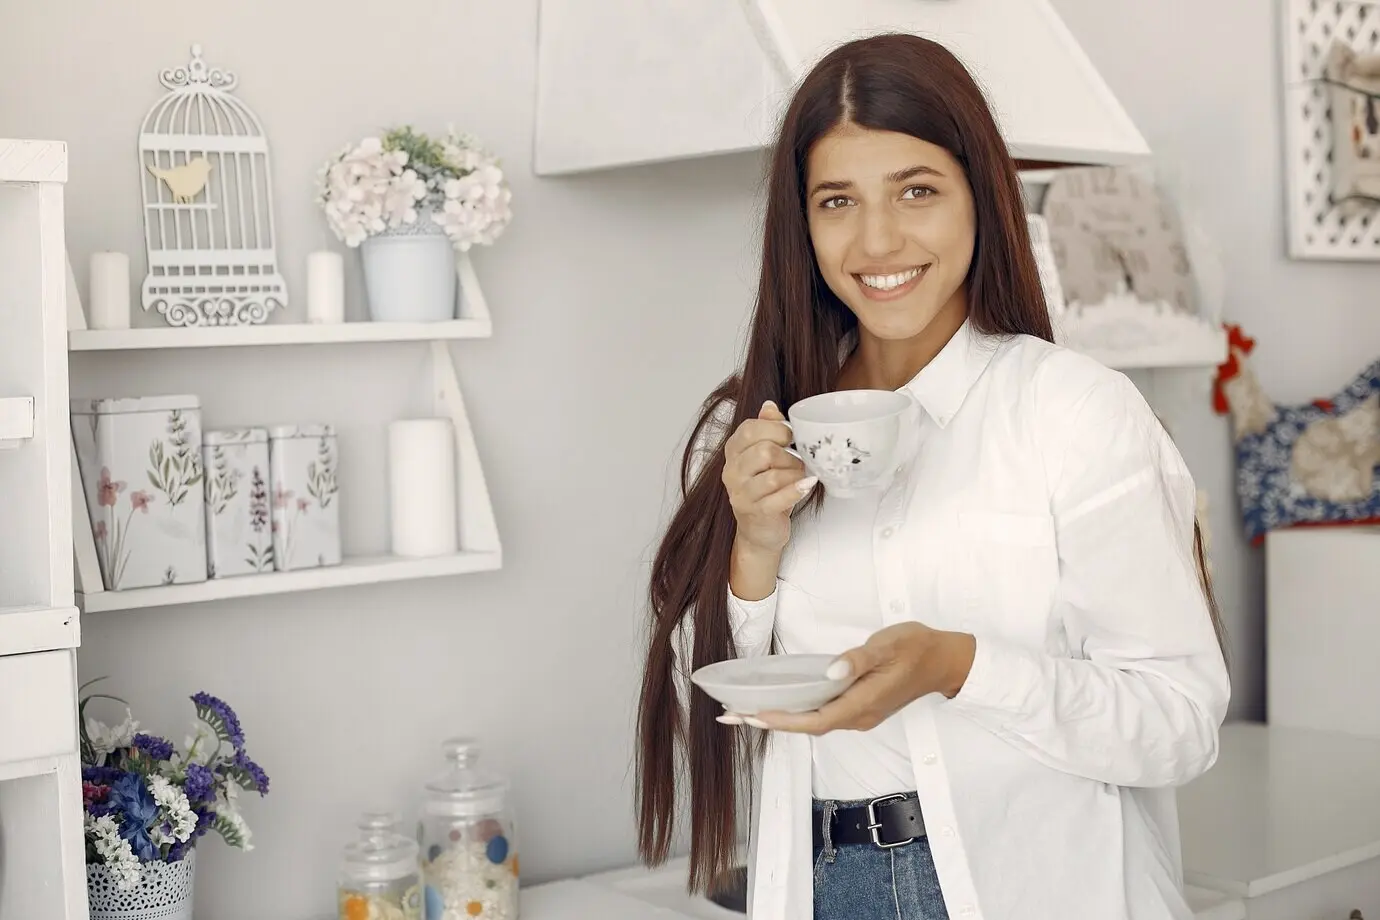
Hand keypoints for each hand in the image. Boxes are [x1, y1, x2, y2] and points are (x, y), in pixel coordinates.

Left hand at [719, 624, 975, 732]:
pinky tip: (782, 704)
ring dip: (780, 719)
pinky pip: (822, 715)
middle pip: (808, 726)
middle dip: (769, 722)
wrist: (946, 661)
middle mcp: (859, 716)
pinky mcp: (860, 708)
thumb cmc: (917, 648)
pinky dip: (797, 712)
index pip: (815, 720)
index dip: (782, 720)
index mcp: (863, 703)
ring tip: (746, 711)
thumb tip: (831, 671)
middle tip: (731, 716)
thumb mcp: (890, 644)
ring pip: (813, 722)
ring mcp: (860, 715)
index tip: (753, 715)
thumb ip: (859, 659)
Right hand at [721, 400, 813, 555]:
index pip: (750, 429)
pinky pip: (778, 498)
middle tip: (799, 459)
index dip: (776, 429)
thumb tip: (769, 405)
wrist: (759, 530)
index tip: (791, 436)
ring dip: (795, 473)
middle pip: (763, 451)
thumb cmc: (765, 489)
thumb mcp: (764, 456)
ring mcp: (740, 493)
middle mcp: (732, 471)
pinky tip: (807, 484)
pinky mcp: (754, 512)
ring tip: (802, 474)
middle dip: (789, 454)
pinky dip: (797, 490)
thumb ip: (766, 429)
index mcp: (733, 451)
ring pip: (773, 475)